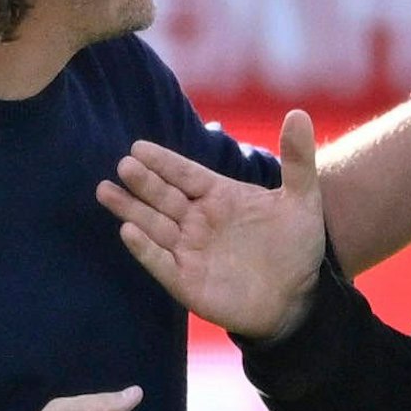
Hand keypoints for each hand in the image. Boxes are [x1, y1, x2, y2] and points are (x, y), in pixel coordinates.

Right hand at [96, 109, 326, 339]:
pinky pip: (161, 263)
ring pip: (154, 226)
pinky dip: (144, 249)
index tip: (138, 147)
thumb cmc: (298, 245)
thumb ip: (298, 159)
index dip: (163, 162)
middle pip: (164, 197)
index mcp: (219, 196)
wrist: (301, 296)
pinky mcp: (188, 282)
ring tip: (106, 191)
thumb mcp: (303, 199)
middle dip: (143, 182)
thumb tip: (299, 113)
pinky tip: (128, 232)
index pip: (185, 174)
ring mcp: (190, 251)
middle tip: (124, 164)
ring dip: (131, 210)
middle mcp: (198, 221)